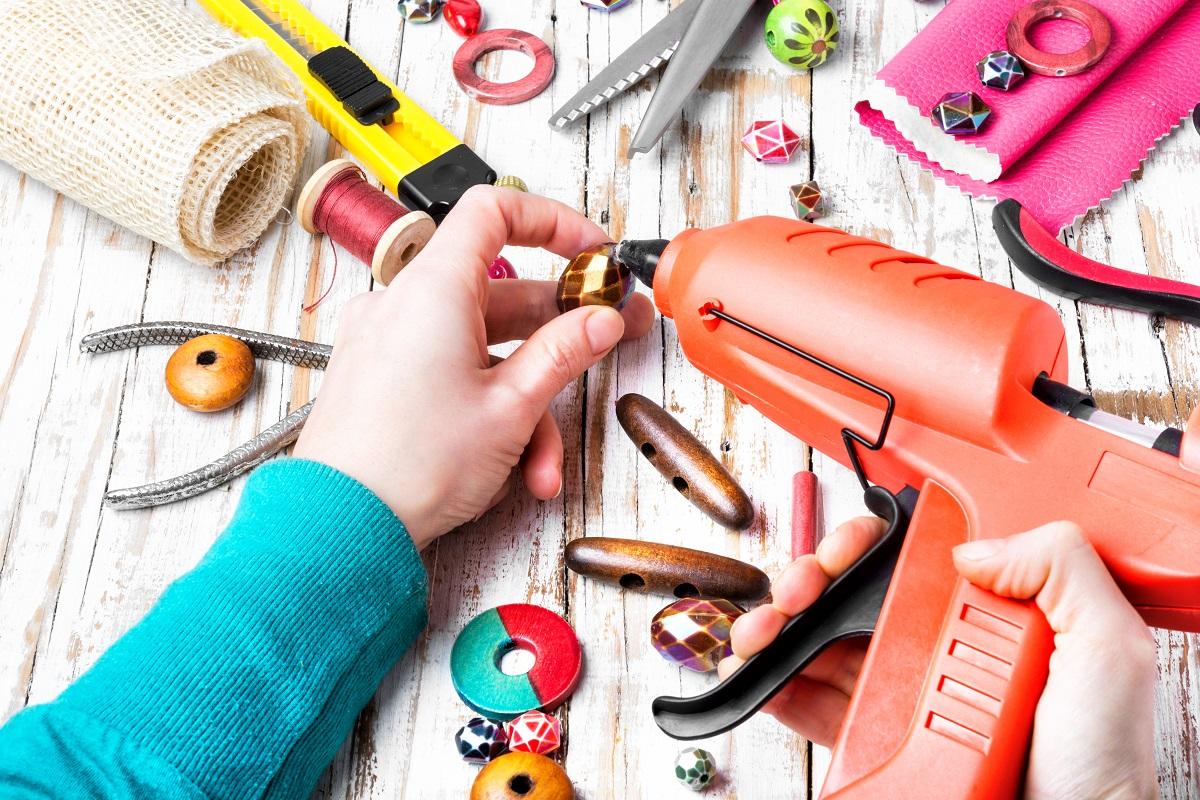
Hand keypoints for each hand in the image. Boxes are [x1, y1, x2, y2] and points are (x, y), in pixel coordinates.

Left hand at [294, 187, 654, 548]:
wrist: (340, 526)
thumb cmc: (410, 466)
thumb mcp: (511, 407)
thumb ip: (563, 353)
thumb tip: (600, 320)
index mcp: (435, 289)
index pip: (494, 212)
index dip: (551, 223)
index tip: (590, 253)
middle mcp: (405, 305)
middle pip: (500, 293)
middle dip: (560, 331)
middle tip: (609, 339)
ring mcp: (389, 342)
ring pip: (481, 349)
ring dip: (525, 400)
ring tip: (547, 461)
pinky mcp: (381, 378)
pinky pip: (449, 374)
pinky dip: (486, 409)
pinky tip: (513, 466)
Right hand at [720, 520, 1158, 799]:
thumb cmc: (1100, 766)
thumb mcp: (1108, 650)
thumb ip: (1060, 569)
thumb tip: (974, 544)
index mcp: (986, 620)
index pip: (912, 561)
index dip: (866, 543)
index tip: (843, 548)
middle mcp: (938, 654)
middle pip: (855, 599)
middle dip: (810, 581)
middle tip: (799, 591)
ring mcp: (904, 700)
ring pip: (825, 646)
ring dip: (782, 627)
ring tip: (764, 632)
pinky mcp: (878, 745)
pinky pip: (816, 708)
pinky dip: (778, 686)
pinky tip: (764, 675)